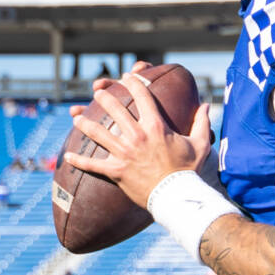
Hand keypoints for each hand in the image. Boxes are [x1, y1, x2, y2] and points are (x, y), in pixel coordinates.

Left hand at [69, 70, 211, 207]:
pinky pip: (93, 165)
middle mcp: (137, 135)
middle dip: (104, 97)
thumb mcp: (200, 144)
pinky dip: (79, 160)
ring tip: (76, 117)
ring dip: (85, 123)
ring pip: (98, 133)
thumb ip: (202, 122)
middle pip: (115, 109)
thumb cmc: (189, 171)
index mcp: (156, 126)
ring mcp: (124, 153)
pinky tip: (67, 156)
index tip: (126, 77)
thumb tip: (207, 105)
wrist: (177, 197)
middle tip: (97, 92)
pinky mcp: (116, 171)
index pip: (142, 96)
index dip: (133, 83)